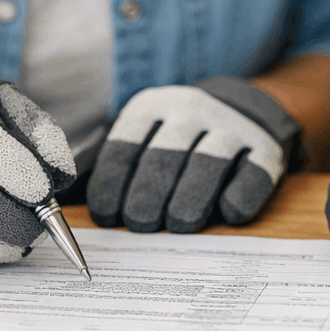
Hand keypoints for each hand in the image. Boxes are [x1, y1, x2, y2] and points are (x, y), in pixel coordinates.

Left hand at [86, 77, 300, 232]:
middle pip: (165, 155)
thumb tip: (63, 202)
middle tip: (140, 223)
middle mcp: (191, 111)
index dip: (112, 184)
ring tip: (179, 223)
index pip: (125, 146)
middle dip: (148, 194)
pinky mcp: (265, 150)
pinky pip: (252, 175)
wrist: (246, 109)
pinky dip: (239, 197)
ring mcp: (232, 128)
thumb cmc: (178, 138)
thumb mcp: (145, 134)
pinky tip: (226, 212)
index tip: (107, 216)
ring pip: (208, 162)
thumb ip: (114, 164)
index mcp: (152, 107)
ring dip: (190, 198)